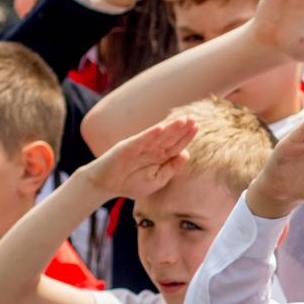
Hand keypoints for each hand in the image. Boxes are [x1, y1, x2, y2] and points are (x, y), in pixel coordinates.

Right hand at [80, 117, 198, 199]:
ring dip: (170, 127)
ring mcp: (140, 146)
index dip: (186, 136)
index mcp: (161, 156)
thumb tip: (186, 154)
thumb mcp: (157, 180)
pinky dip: (150, 134)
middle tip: (193, 118)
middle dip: (181, 128)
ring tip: (182, 120)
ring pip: (158, 136)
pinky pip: (141, 140)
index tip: (196, 127)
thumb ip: (171, 168)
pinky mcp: (127, 147)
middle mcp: (152, 149)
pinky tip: (160, 128)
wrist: (107, 185)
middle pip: (170, 137)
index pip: (176, 144)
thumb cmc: (132, 183)